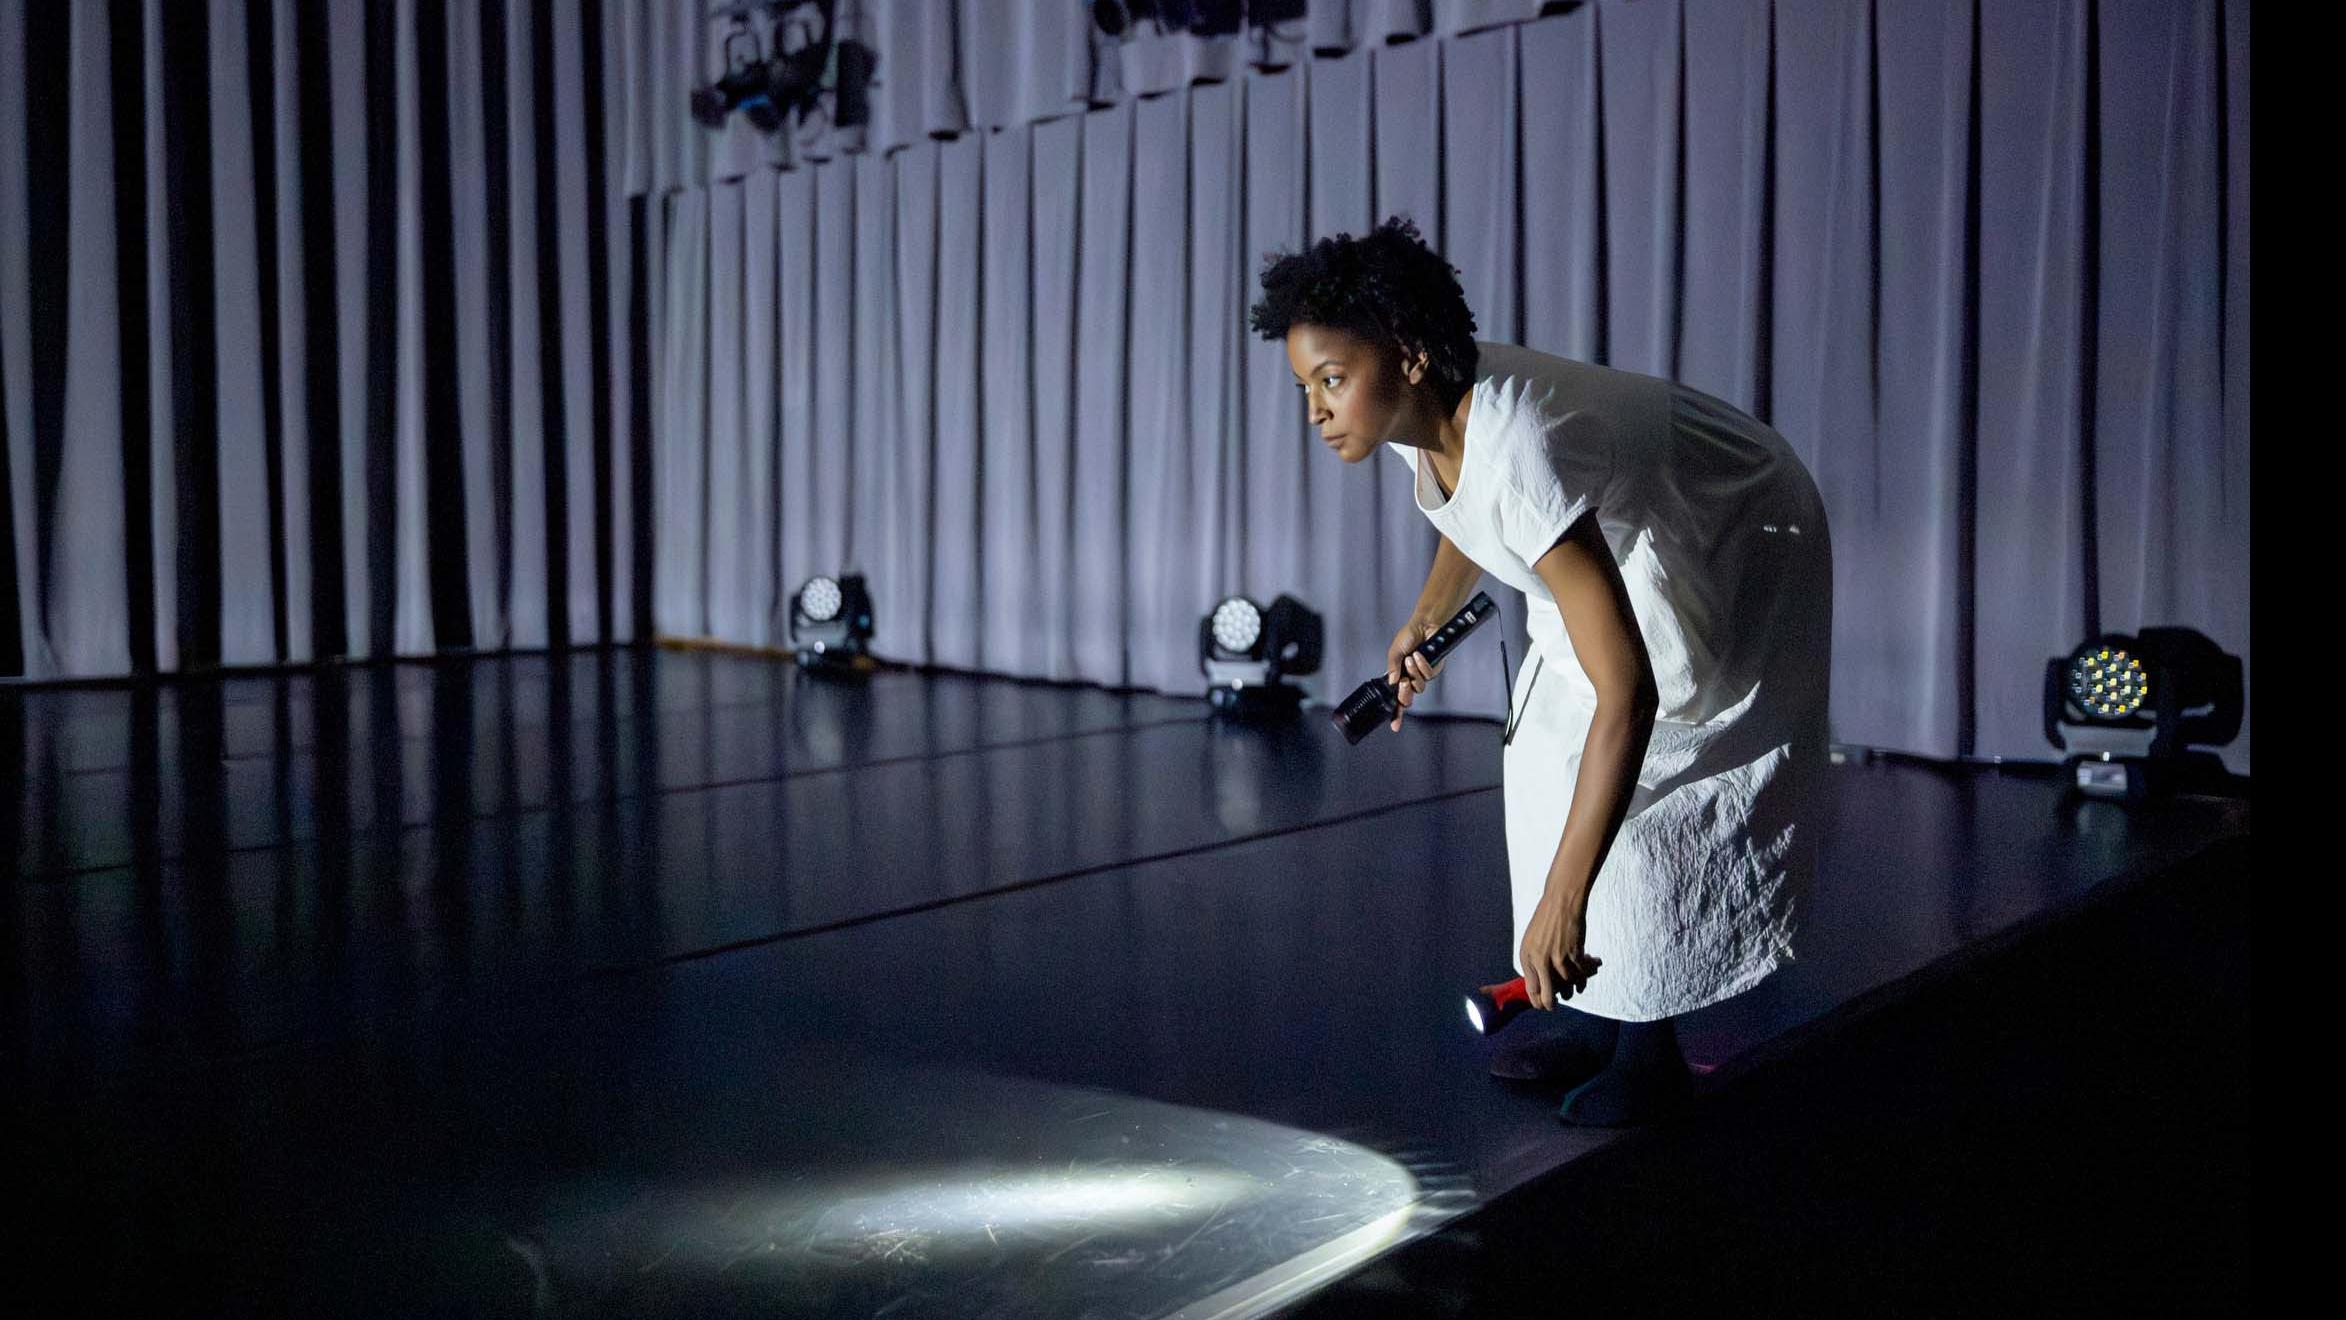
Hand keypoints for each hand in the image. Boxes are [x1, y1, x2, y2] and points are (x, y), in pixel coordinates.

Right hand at [1384, 618, 1447, 730]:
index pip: (1396, 699)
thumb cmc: (1408, 636)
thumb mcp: (1394, 652)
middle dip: (1404, 693)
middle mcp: (1411, 678)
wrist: (1424, 624)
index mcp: (1399, 676)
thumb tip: (1391, 684)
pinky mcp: (1435, 669)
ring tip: (1411, 658)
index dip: (1396, 713)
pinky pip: (1428, 675)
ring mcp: (1424, 675)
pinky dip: (1422, 665)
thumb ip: (1392, 668)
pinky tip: (1419, 655)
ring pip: (1419, 687)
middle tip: (1403, 682)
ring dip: (1413, 673)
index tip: (1394, 727)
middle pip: (1408, 698)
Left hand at [1520, 888, 1600, 1009]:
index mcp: (1527, 956)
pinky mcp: (1574, 954)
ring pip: (1568, 986)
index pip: (1531, 989)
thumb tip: (1541, 985)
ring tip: (1577, 986)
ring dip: (1574, 988)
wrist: (1561, 901)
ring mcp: (1558, 958)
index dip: (1539, 1001)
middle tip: (1558, 1004)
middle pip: (1549, 995)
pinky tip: (1588, 971)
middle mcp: (1540, 960)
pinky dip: (1586, 976)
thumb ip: (1534, 962)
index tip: (1544, 1005)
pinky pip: (1581, 974)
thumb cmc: (1545, 919)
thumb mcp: (1531, 940)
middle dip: (1553, 1004)